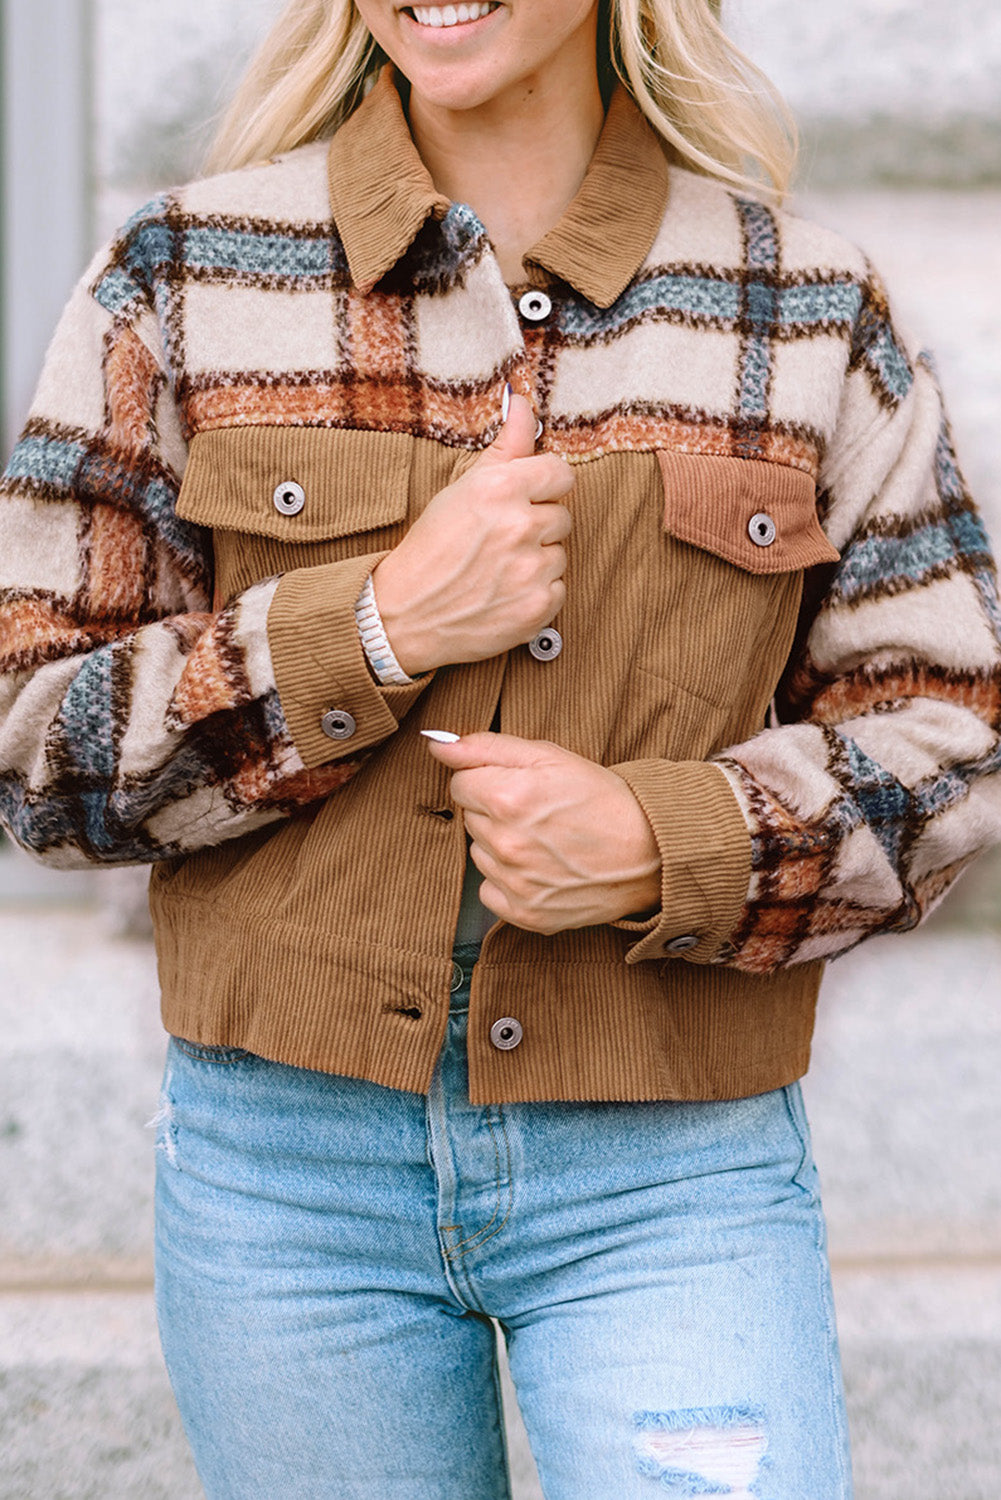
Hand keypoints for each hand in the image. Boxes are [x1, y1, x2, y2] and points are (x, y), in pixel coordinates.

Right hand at [371, 395, 572, 675]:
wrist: (406, 614)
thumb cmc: (431, 548)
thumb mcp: (462, 488)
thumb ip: (505, 447)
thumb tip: (524, 402)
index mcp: (500, 488)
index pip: (560, 474)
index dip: (543, 487)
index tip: (525, 500)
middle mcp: (519, 526)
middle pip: (561, 516)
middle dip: (536, 526)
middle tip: (498, 541)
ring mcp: (531, 569)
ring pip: (559, 554)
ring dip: (536, 561)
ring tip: (497, 569)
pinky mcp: (538, 607)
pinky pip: (558, 590)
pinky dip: (536, 593)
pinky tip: (504, 592)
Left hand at [426, 732, 661, 934]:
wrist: (649, 851)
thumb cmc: (601, 798)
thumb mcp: (548, 755)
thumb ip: (485, 747)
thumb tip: (436, 745)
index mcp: (508, 798)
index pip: (460, 784)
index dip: (488, 780)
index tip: (519, 786)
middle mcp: (507, 843)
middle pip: (469, 819)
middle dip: (495, 811)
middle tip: (539, 812)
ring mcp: (515, 883)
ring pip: (479, 855)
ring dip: (501, 846)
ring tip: (544, 841)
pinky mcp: (526, 914)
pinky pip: (489, 892)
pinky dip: (509, 882)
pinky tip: (541, 869)